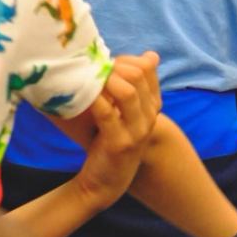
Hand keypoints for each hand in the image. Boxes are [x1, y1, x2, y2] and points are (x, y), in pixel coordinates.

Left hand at [72, 52, 160, 207]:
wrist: (106, 182)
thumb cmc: (110, 141)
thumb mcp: (127, 113)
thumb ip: (134, 87)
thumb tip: (149, 55)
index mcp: (153, 107)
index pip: (148, 69)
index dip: (125, 59)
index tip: (107, 63)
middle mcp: (150, 117)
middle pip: (138, 76)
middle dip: (114, 66)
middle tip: (94, 68)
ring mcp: (137, 131)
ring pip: (128, 91)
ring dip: (105, 80)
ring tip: (89, 79)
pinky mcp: (119, 143)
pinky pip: (107, 113)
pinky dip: (94, 100)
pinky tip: (83, 96)